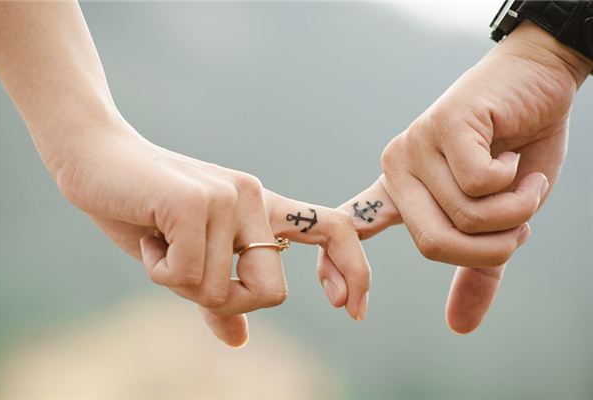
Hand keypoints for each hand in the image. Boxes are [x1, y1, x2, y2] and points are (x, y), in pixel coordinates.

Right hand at [54, 120, 370, 346]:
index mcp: (261, 209)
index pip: (334, 230)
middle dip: (227, 301)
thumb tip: (241, 341)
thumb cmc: (143, 211)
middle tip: (186, 274)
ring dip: (181, 284)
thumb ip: (217, 298)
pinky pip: (189, 275)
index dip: (354, 270)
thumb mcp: (186, 261)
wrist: (95, 159)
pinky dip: (160, 271)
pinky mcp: (197, 202)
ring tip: (158, 243)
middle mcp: (254, 199)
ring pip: (223, 289)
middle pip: (272, 292)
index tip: (351, 310)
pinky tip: (147, 237)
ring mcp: (229, 198)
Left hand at [320, 21, 591, 332]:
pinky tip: (513, 155)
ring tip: (522, 181)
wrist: (538, 82)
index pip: (353, 230)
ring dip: (513, 210)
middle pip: (432, 243)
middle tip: (520, 222)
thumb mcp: (498, 219)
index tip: (344, 306)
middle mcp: (397, 169)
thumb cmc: (517, 149)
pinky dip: (515, 183)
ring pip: (463, 216)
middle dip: (491, 245)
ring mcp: (416, 146)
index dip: (337, 267)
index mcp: (399, 192)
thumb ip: (476, 267)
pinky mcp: (442, 125)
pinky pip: (477, 184)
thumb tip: (459, 327)